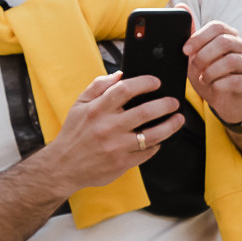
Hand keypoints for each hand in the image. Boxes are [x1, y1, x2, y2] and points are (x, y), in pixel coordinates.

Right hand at [35, 72, 183, 196]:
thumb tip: (120, 74)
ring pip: (153, 135)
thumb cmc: (74, 133)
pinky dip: (157, 145)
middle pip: (145, 112)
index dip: (144, 83)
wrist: (62, 166)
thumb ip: (98, 87)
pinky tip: (159, 139)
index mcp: (97, 110)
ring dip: (171, 126)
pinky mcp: (122, 163)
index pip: (125, 90)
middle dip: (166, 104)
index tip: (156, 82)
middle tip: (175, 102)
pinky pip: (147, 152)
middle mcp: (108, 128)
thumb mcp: (79, 106)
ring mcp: (116, 147)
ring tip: (179, 119)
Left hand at [178, 5, 241, 125]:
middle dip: (203, 56)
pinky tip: (214, 86)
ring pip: (230, 61)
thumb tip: (181, 6)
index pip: (218, 26)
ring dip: (210, 72)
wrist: (227, 103)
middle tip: (195, 67)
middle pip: (224, 41)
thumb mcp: (197, 55)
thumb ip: (191, 34)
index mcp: (230, 37)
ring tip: (204, 79)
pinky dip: (218, 84)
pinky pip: (234, 80)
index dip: (199, 37)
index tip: (185, 50)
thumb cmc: (212, 76)